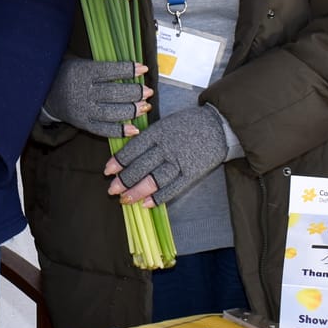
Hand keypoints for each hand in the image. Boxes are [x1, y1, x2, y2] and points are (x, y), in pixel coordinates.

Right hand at [43, 57, 150, 137]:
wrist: (47, 93)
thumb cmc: (71, 75)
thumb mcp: (82, 64)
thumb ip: (104, 67)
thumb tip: (134, 69)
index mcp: (83, 73)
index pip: (109, 71)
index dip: (128, 70)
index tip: (144, 68)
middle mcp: (83, 92)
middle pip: (113, 93)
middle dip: (134, 93)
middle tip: (148, 91)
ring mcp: (83, 110)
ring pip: (111, 112)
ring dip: (131, 110)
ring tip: (146, 107)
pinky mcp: (83, 123)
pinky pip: (104, 130)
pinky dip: (120, 131)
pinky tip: (135, 129)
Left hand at [105, 105, 228, 206]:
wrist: (220, 125)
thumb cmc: (190, 123)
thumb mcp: (166, 123)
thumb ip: (150, 138)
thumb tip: (130, 153)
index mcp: (158, 132)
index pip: (133, 149)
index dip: (118, 162)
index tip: (107, 171)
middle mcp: (167, 147)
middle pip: (140, 166)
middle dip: (124, 180)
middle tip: (112, 190)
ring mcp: (179, 161)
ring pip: (154, 180)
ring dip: (137, 191)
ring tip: (125, 200)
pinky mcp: (192, 173)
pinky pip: (173, 188)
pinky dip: (159, 197)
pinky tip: (146, 204)